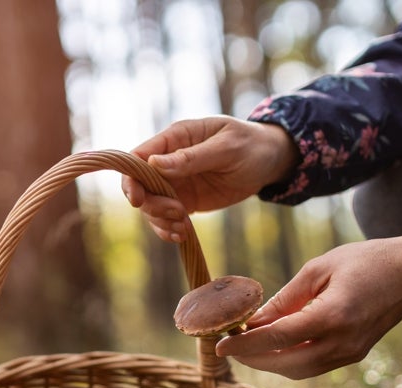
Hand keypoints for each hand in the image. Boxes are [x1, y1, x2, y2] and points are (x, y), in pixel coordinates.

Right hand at [122, 116, 297, 242]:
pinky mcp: (184, 201)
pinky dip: (168, 229)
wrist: (269, 161)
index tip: (138, 200)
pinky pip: (165, 218)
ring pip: (150, 206)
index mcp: (175, 138)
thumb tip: (154, 164)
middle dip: (151, 205)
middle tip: (177, 213)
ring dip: (161, 220)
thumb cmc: (250, 145)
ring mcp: (175, 182)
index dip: (131, 179)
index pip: (138, 157)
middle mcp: (167, 161)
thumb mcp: (226, 148)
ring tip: (184, 228)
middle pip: (140, 186)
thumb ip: (191, 157)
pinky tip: (183, 235)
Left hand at [215, 236, 401, 379]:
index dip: (245, 343)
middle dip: (252, 358)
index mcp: (332, 316)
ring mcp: (351, 353)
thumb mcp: (317, 269)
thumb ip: (284, 299)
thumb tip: (253, 321)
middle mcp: (342, 342)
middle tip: (228, 345)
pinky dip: (289, 360)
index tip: (220, 344)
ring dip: (269, 363)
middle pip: (286, 363)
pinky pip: (314, 366)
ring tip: (246, 346)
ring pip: (299, 370)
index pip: (277, 338)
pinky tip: (273, 346)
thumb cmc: (364, 260)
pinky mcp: (354, 355)